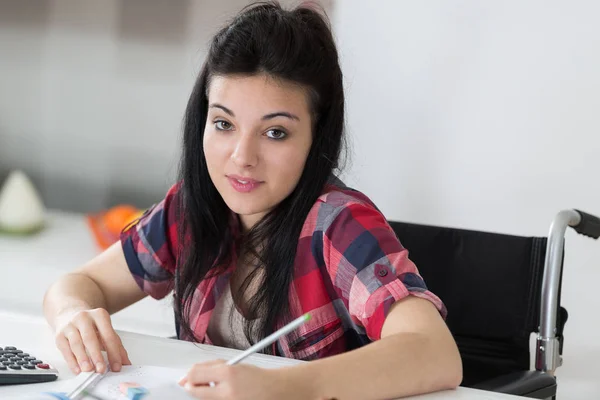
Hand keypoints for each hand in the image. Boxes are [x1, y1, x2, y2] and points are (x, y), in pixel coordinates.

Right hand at [53, 308, 130, 373]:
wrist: (70, 313)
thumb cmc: (91, 325)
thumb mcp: (106, 330)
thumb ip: (117, 346)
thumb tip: (125, 363)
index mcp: (99, 315)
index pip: (108, 336)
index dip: (113, 352)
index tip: (116, 366)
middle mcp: (84, 318)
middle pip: (90, 338)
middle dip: (96, 355)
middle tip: (101, 369)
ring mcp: (70, 325)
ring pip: (76, 344)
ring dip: (83, 359)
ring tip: (88, 370)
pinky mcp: (59, 334)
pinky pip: (65, 349)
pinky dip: (71, 361)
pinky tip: (77, 369)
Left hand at [178, 360, 305, 399]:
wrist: (274, 391)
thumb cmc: (255, 377)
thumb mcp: (233, 366)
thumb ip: (210, 368)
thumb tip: (187, 376)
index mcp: (228, 374)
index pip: (194, 374)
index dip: (188, 376)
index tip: (187, 378)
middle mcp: (227, 392)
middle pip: (195, 391)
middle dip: (193, 387)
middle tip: (198, 385)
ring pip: (204, 399)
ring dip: (205, 394)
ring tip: (218, 390)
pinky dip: (213, 399)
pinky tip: (224, 395)